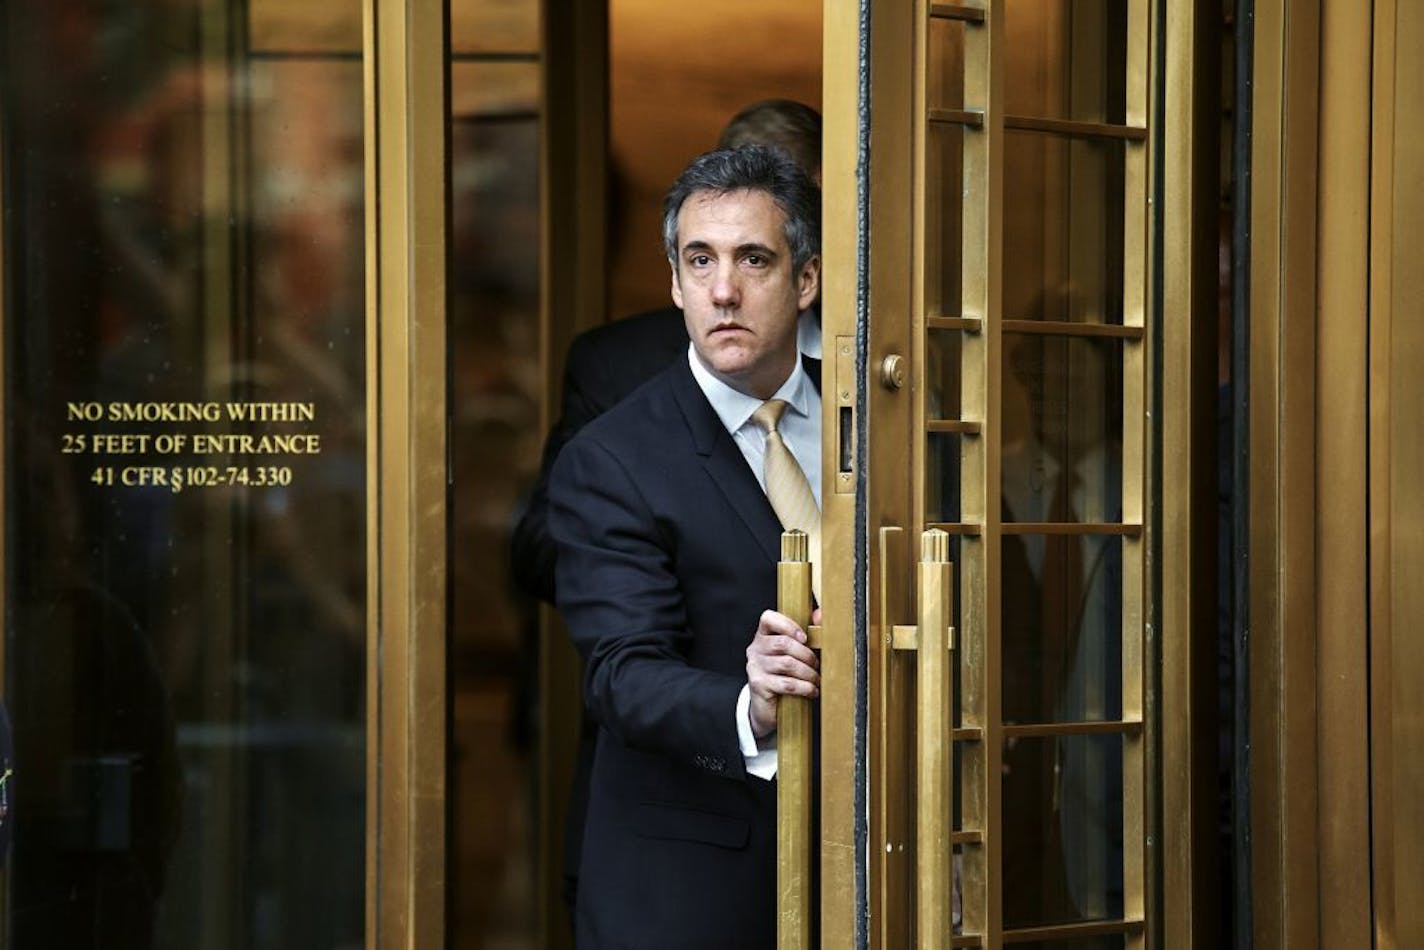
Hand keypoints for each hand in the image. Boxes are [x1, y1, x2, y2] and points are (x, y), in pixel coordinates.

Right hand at [745, 609, 819, 737]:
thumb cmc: (783, 675)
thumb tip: (819, 614)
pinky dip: (805, 687)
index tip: (805, 638)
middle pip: (783, 643)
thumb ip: (805, 634)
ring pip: (787, 664)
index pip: (768, 618)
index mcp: (762, 636)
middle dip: (806, 654)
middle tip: (817, 665)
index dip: (788, 625)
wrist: (766, 706)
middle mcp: (755, 649)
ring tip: (816, 679)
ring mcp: (755, 667)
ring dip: (808, 673)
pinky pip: (787, 684)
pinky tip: (812, 691)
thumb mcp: (792, 654)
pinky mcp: (759, 685)